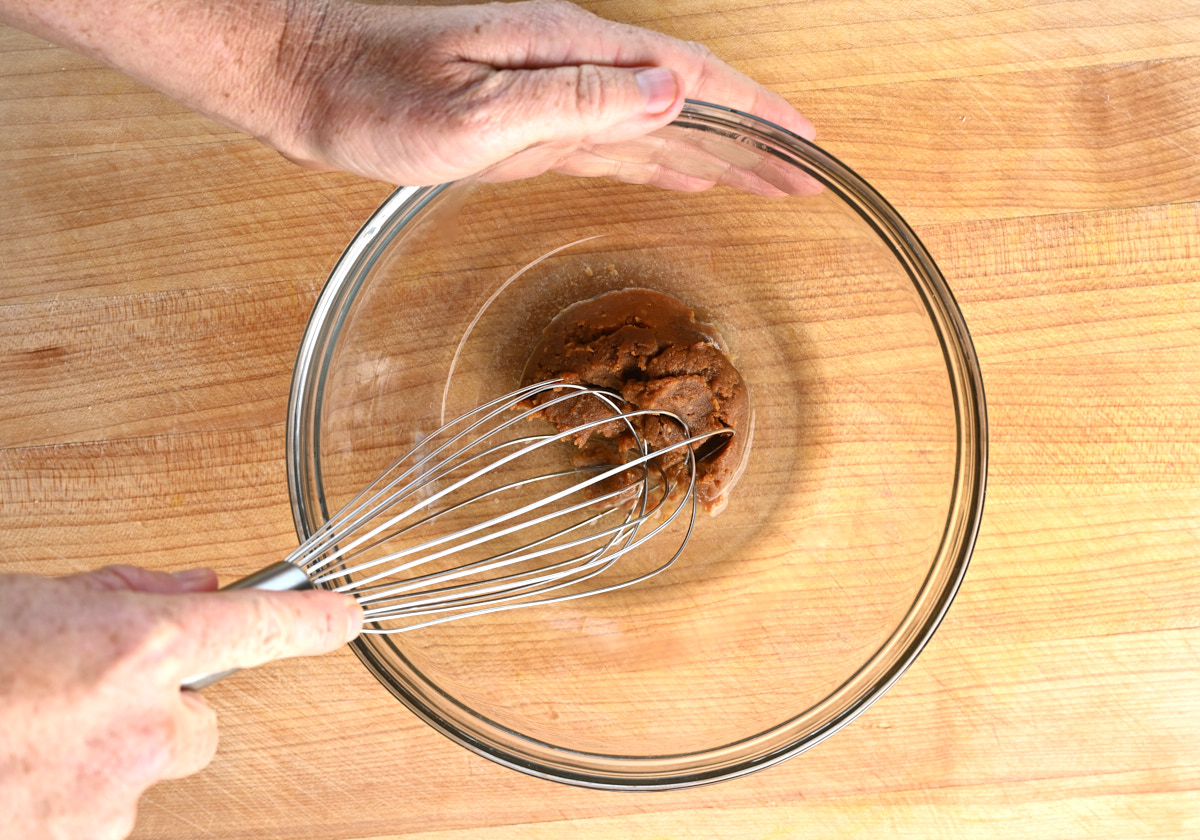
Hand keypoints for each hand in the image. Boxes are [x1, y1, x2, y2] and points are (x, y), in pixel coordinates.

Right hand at [0, 565, 361, 839]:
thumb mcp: (36, 597)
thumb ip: (128, 592)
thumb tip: (197, 586)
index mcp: (137, 647)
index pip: (257, 628)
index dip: (310, 621)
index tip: (343, 616)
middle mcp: (140, 726)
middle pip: (199, 724)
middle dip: (162, 710)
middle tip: (88, 696)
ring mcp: (109, 796)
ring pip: (146, 772)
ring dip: (106, 756)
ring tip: (29, 733)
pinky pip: (101, 812)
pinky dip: (70, 793)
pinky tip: (20, 769)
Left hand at [275, 0, 818, 190]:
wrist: (298, 79)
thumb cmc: (367, 92)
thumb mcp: (473, 109)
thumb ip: (574, 101)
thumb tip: (671, 93)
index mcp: (570, 53)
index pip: (690, 78)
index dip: (754, 111)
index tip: (805, 143)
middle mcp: (570, 68)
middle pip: (684, 103)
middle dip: (749, 140)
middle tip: (804, 176)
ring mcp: (547, 96)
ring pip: (652, 127)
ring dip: (712, 153)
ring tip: (763, 178)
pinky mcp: (521, 128)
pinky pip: (608, 147)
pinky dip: (653, 163)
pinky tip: (677, 173)